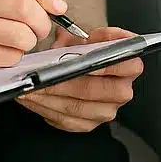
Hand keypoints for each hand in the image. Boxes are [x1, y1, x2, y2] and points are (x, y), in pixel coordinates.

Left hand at [16, 25, 143, 132]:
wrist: (84, 73)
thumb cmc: (86, 54)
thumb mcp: (85, 38)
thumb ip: (78, 37)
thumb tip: (61, 42)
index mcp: (130, 66)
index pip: (127, 65)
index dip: (104, 63)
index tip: (83, 58)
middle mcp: (122, 92)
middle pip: (95, 89)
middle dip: (65, 82)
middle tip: (43, 77)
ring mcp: (106, 111)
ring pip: (76, 107)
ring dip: (49, 96)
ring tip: (31, 86)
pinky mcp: (88, 124)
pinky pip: (65, 120)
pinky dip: (45, 108)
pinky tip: (33, 98)